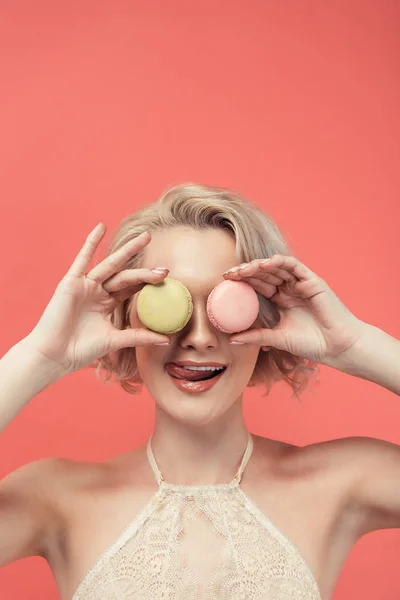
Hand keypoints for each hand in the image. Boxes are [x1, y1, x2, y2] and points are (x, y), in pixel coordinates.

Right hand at [24, 224, 170, 374]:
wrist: (54, 355)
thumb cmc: (81, 350)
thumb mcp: (115, 340)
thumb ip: (139, 336)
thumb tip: (167, 338)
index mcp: (107, 304)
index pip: (132, 288)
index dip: (148, 283)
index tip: (167, 280)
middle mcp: (97, 292)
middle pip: (126, 275)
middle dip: (145, 271)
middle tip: (165, 269)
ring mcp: (85, 285)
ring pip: (111, 264)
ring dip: (128, 251)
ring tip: (146, 237)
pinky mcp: (71, 282)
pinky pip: (82, 259)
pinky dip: (90, 242)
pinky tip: (101, 227)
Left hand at [224, 255, 365, 364]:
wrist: (337, 347)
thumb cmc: (312, 344)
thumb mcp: (277, 339)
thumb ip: (255, 336)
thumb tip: (231, 340)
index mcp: (281, 300)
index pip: (258, 285)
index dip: (242, 282)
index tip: (224, 282)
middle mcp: (290, 289)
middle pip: (264, 274)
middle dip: (245, 272)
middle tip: (228, 274)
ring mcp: (301, 283)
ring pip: (275, 267)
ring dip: (257, 266)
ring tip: (241, 270)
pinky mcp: (312, 280)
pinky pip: (293, 265)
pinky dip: (278, 262)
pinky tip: (264, 264)